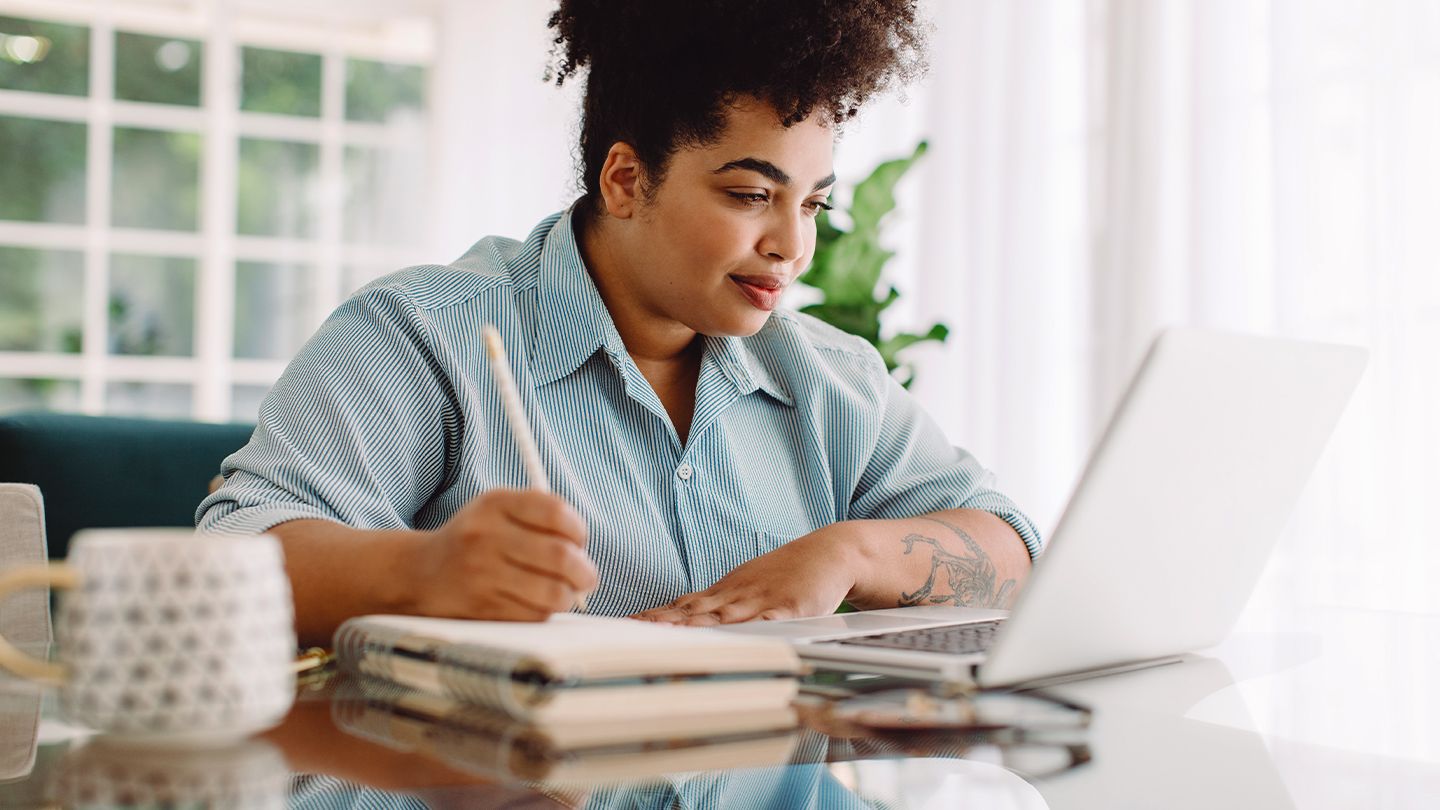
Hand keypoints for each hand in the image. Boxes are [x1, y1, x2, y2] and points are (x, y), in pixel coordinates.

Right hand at [406, 489, 595, 621]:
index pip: (555, 512)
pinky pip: (534, 614)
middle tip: (588, 577)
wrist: (421, 572)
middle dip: (585, 571)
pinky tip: (538, 603)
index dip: (578, 530)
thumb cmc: (475, 540)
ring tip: (566, 592)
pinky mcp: (482, 607)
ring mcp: (482, 574)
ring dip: (569, 595)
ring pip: (553, 591)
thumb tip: (583, 549)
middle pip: (560, 556)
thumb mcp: (498, 511)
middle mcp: (485, 536)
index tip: (580, 541)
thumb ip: (540, 517)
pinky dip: (545, 611)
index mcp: (494, 503)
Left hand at [630, 526, 858, 624]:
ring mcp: (763, 601)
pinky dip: (753, 630)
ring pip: (724, 617)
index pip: (682, 607)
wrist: (828, 553)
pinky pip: (770, 621)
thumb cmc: (787, 575)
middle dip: (664, 624)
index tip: (627, 627)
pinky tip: (738, 637)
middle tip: (634, 632)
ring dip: (695, 627)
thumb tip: (681, 616)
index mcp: (726, 593)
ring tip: (668, 635)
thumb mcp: (746, 588)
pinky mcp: (791, 609)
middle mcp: (737, 596)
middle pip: (694, 612)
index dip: (655, 617)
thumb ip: (716, 606)